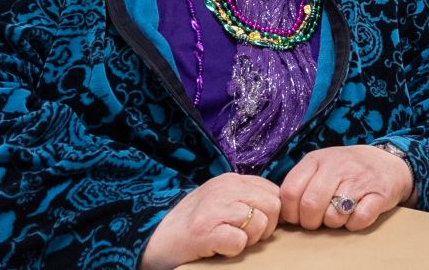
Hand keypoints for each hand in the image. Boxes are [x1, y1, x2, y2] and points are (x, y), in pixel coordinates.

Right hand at [140, 173, 280, 269]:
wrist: (151, 238)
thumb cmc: (190, 223)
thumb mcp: (220, 199)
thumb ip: (245, 197)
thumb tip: (276, 207)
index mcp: (231, 179)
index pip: (274, 191)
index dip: (270, 212)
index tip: (254, 224)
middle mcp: (224, 189)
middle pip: (273, 205)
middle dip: (265, 226)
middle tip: (243, 236)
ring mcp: (214, 208)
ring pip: (259, 222)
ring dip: (249, 239)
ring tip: (228, 241)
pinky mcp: (204, 231)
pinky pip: (239, 240)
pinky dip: (233, 249)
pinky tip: (219, 247)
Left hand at [279, 144, 412, 231]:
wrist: (387, 162)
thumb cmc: (345, 169)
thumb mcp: (319, 166)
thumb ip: (299, 184)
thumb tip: (280, 215)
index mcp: (317, 160)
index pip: (290, 191)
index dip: (290, 212)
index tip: (297, 218)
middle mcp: (337, 166)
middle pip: (310, 205)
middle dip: (310, 222)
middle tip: (317, 221)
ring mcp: (359, 179)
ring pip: (334, 215)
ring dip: (334, 223)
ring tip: (338, 214)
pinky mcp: (379, 194)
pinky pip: (359, 219)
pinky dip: (354, 224)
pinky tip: (355, 215)